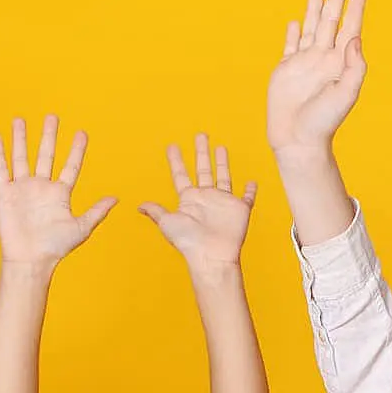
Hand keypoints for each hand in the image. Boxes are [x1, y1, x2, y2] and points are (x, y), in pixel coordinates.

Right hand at [0, 116, 117, 265]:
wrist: (30, 259)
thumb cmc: (55, 247)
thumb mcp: (81, 228)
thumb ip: (97, 211)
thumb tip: (116, 199)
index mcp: (60, 194)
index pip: (70, 166)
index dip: (76, 150)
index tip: (82, 133)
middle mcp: (42, 187)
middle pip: (46, 155)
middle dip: (49, 136)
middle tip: (53, 116)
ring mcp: (23, 188)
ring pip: (22, 157)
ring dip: (22, 138)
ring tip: (21, 119)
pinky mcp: (5, 193)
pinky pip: (1, 168)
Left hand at [140, 136, 257, 271]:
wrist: (212, 256)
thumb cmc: (189, 242)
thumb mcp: (167, 222)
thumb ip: (157, 211)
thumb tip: (139, 206)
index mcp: (188, 199)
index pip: (181, 174)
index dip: (176, 160)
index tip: (172, 146)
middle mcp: (205, 198)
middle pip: (203, 169)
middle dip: (201, 152)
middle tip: (200, 136)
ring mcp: (223, 203)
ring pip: (223, 176)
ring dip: (222, 163)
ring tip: (220, 147)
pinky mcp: (240, 209)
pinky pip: (247, 197)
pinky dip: (250, 190)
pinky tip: (252, 182)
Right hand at [267, 0, 366, 155]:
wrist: (298, 141)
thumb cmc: (324, 123)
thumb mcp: (345, 95)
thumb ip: (353, 68)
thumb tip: (354, 39)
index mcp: (339, 63)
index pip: (350, 28)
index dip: (355, 8)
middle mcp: (323, 59)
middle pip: (331, 21)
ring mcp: (304, 63)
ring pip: (311, 28)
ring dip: (315, 8)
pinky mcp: (285, 71)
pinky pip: (290, 46)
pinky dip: (293, 33)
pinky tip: (296, 21)